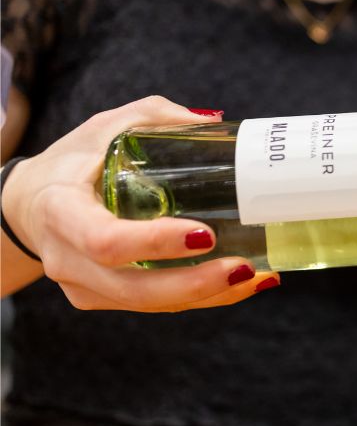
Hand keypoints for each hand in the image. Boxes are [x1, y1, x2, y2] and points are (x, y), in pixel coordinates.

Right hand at [1, 96, 279, 310]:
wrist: (31, 203)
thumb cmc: (75, 162)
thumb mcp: (106, 128)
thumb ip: (157, 118)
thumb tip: (216, 123)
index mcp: (62, 210)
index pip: (105, 240)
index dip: (155, 243)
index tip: (205, 234)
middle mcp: (68, 258)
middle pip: (134, 288)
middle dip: (194, 283)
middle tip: (243, 266)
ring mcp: (84, 285)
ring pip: (150, 304)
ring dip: (209, 296)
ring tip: (256, 277)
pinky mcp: (102, 299)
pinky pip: (156, 306)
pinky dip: (204, 299)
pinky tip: (245, 284)